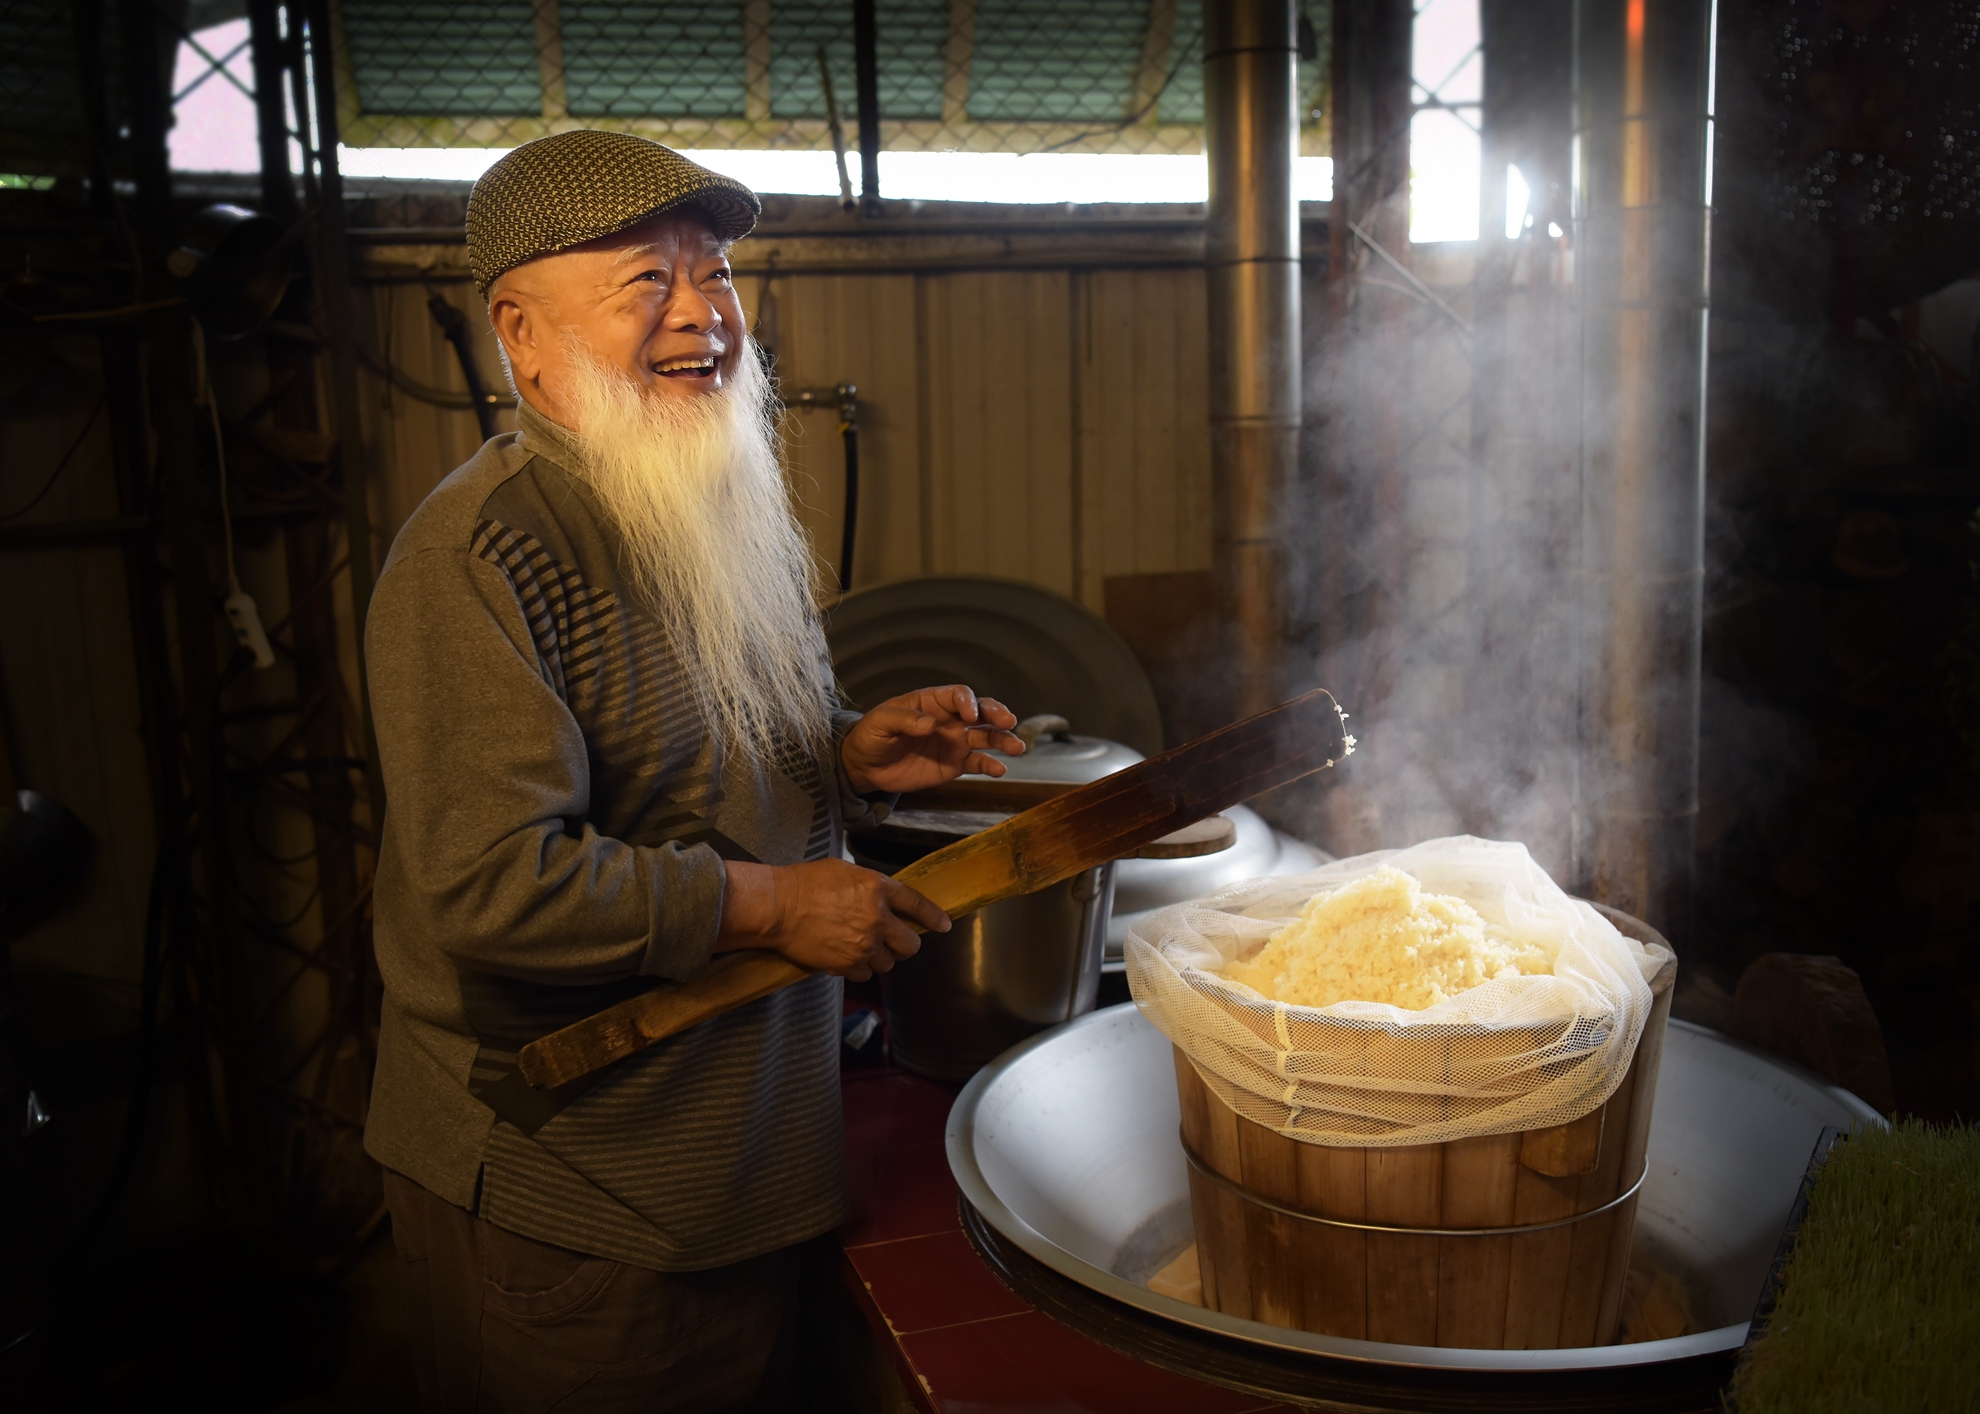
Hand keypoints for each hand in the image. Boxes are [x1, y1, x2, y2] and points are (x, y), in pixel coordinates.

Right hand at [717, 858, 949, 980]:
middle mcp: (877, 918)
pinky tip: (843, 955)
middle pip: (910, 945)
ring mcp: (863, 944)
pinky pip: (864, 974)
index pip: (917, 904)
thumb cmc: (805, 883)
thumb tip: (884, 899)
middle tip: (892, 942)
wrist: (777, 907)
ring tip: (859, 946)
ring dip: (878, 958)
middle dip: (904, 945)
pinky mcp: (847, 964)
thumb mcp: (845, 871)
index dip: (933, 916)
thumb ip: (871, 886)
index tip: (944, 925)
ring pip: (887, 964)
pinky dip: (857, 968)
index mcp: (878, 888)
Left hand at [839, 684, 1024, 795]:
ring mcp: (955, 742)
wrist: (867, 766)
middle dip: (997, 714)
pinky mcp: (955, 765)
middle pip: (981, 712)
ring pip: (986, 737)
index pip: (959, 695)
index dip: (968, 702)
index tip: (970, 715)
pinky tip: (999, 770)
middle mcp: (950, 719)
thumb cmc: (872, 735)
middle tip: (1008, 721)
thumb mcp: (881, 722)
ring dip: (1004, 740)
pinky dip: (990, 765)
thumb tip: (930, 725)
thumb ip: (904, 720)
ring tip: (1016, 748)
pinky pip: (977, 763)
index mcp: (933, 702)